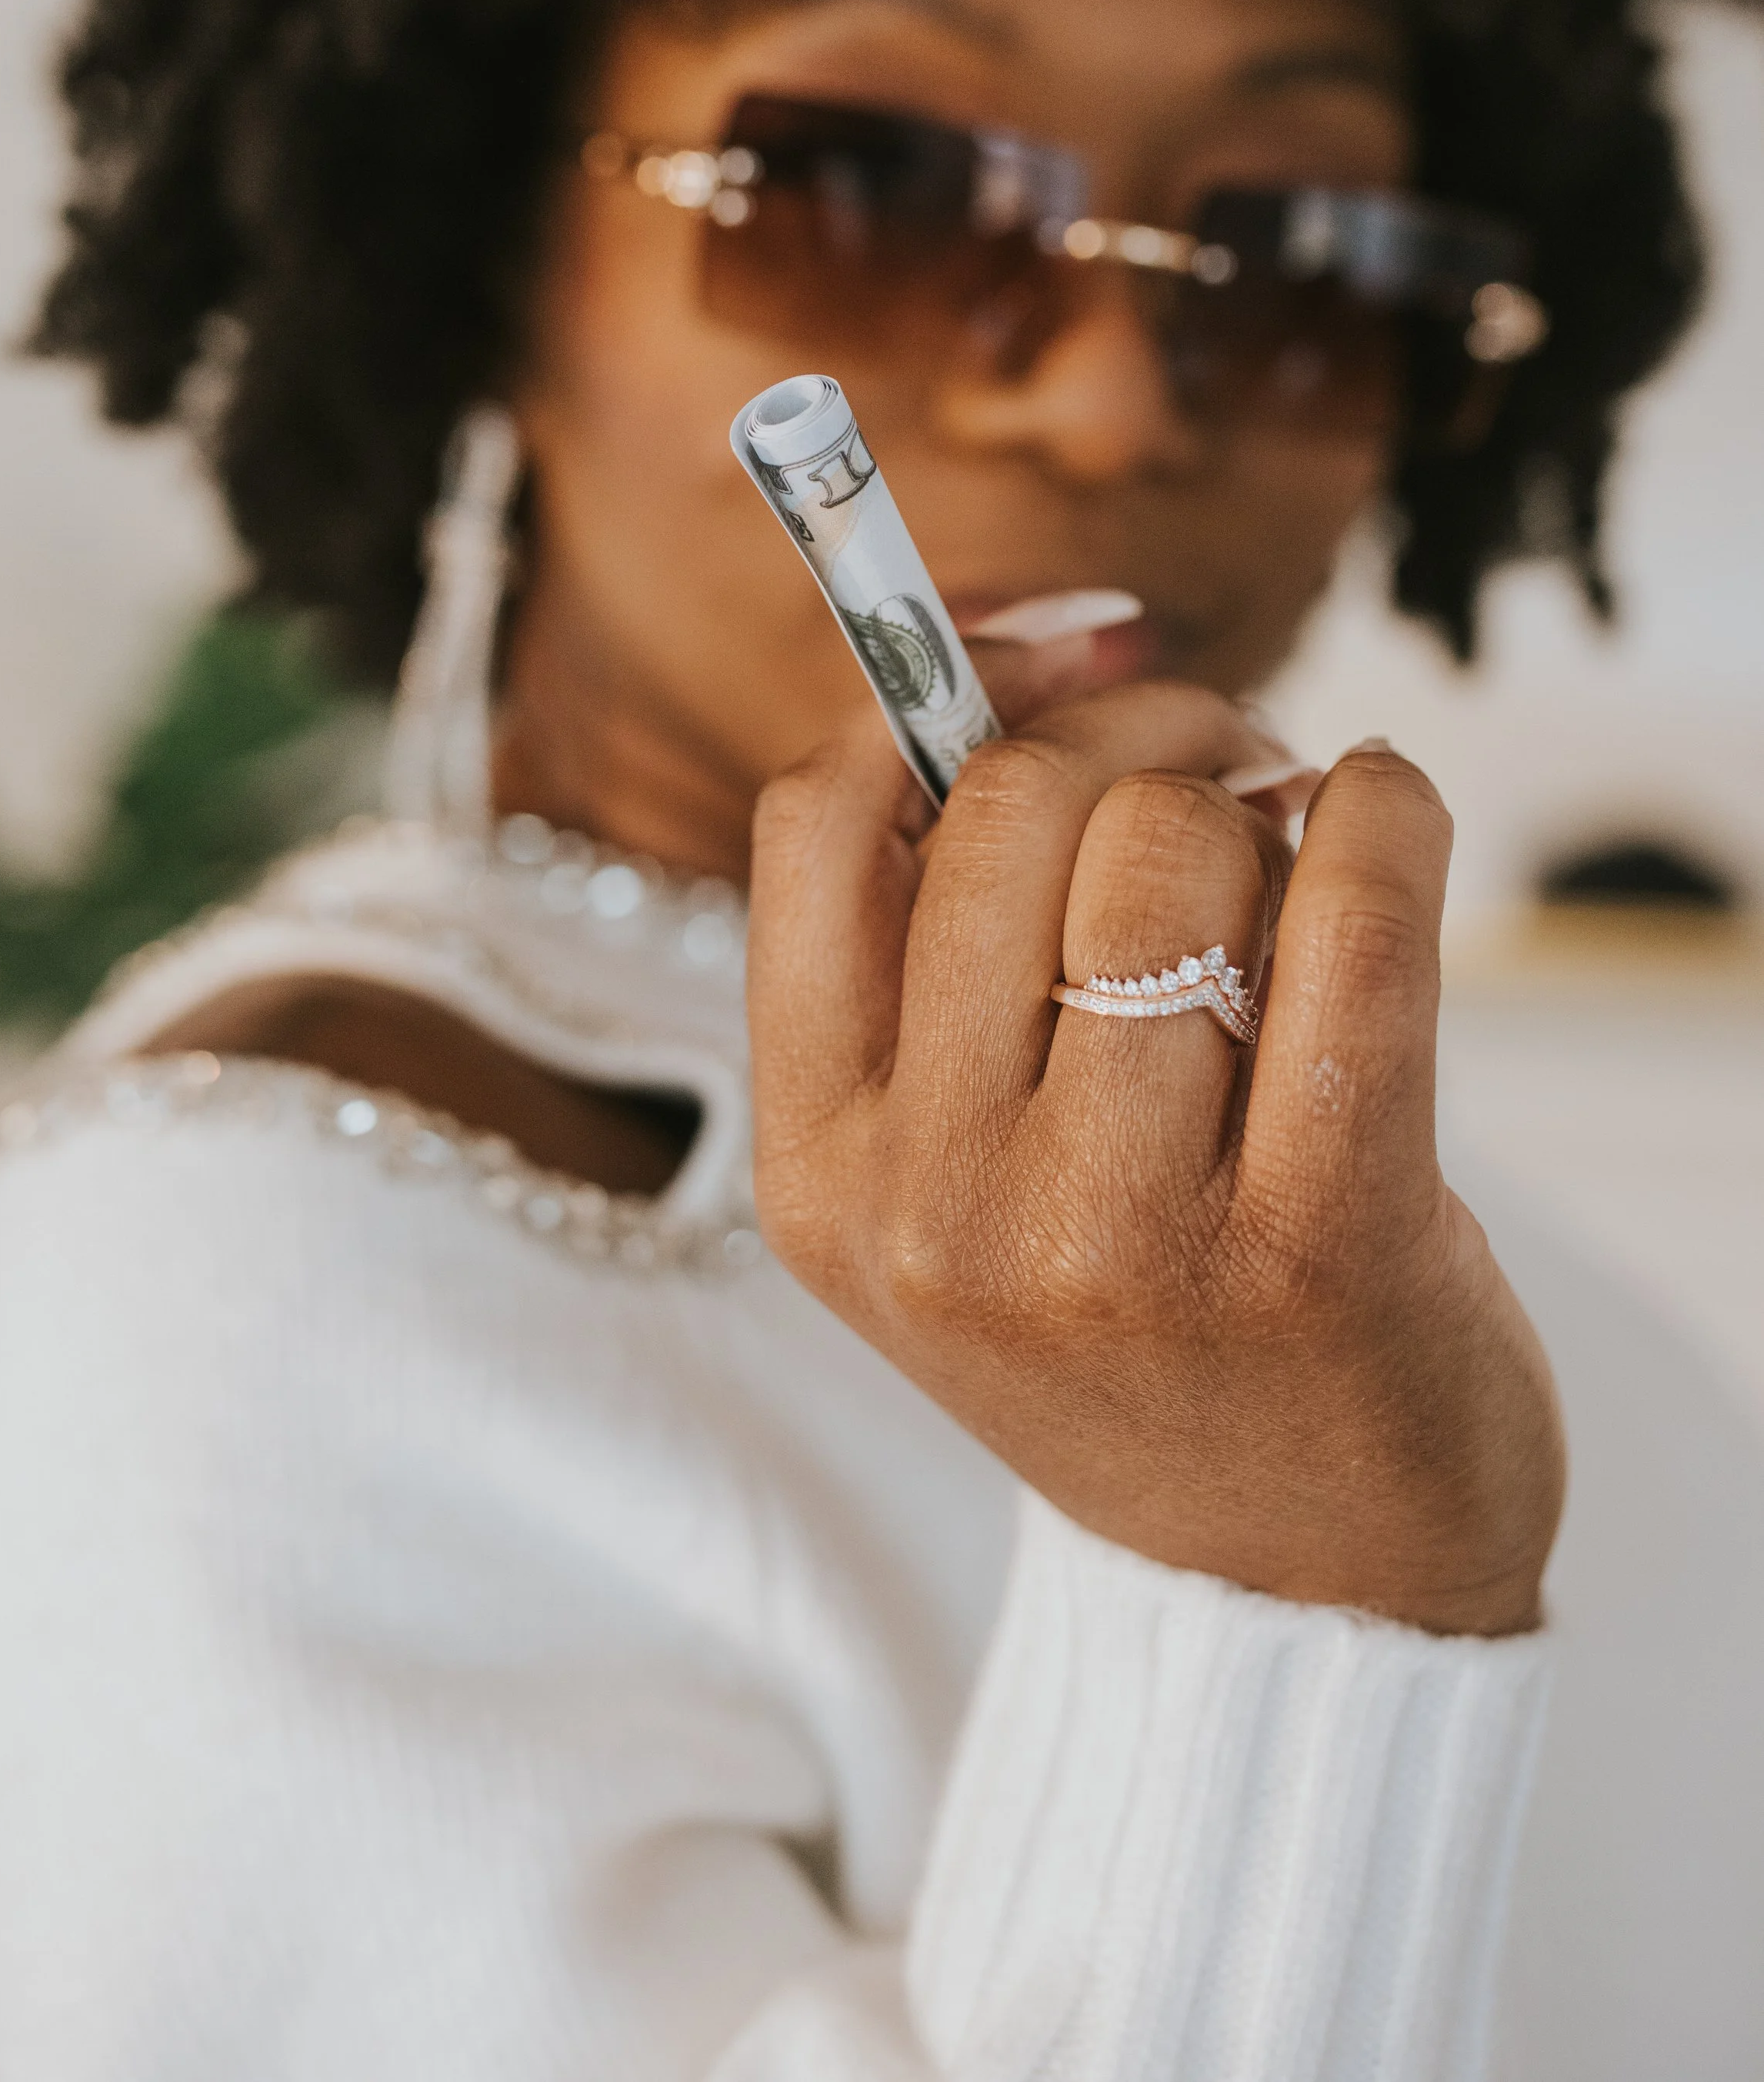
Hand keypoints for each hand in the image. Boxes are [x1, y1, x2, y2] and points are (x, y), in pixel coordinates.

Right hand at [748, 684, 1563, 1634]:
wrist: (1301, 1583)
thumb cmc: (1138, 1318)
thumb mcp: (961, 1169)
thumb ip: (953, 932)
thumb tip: (1052, 623)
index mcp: (818, 1172)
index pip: (820, 822)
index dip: (938, 688)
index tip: (1045, 664)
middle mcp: (935, 1210)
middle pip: (1010, 804)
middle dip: (1140, 731)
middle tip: (1221, 766)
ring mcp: (1114, 1239)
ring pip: (1172, 845)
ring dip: (1263, 802)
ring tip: (1300, 868)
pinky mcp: (1317, 1244)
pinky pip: (1354, 921)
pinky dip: (1388, 814)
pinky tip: (1388, 817)